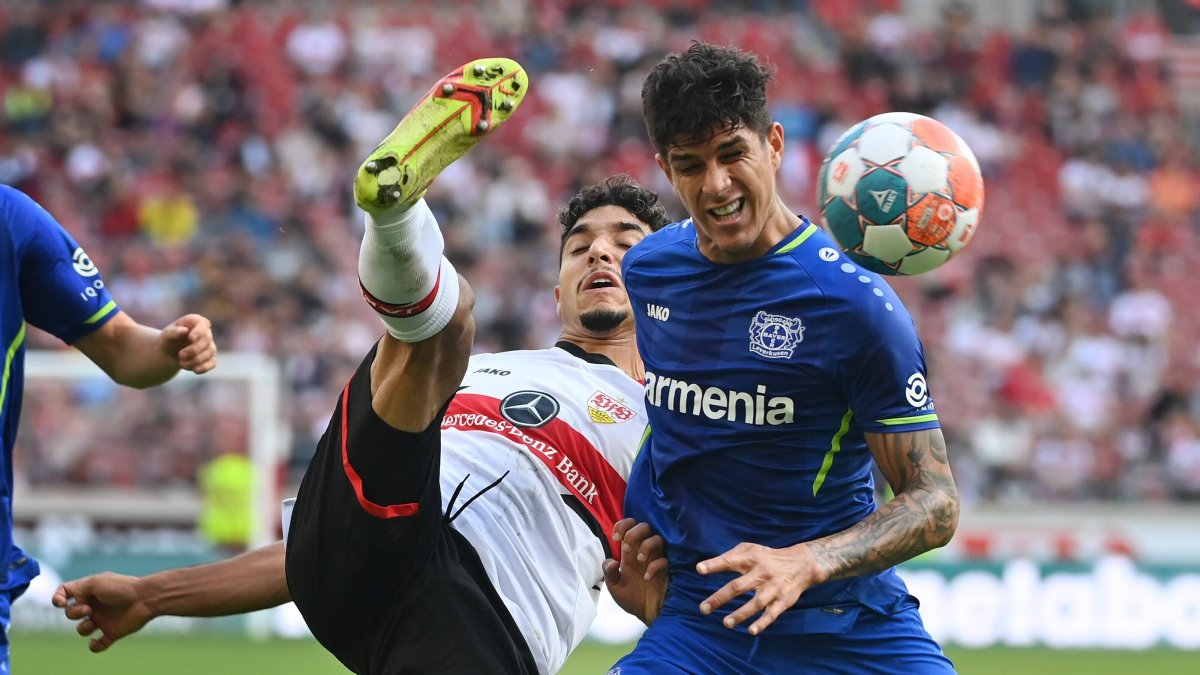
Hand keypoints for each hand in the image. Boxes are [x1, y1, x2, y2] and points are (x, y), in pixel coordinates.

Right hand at [52, 573, 153, 652]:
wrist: (146, 598)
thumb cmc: (121, 587)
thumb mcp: (95, 582)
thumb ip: (78, 590)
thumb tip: (71, 602)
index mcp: (89, 591)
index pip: (65, 593)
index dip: (57, 598)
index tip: (61, 602)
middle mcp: (94, 605)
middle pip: (70, 614)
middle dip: (74, 613)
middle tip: (88, 609)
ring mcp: (103, 619)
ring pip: (81, 630)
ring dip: (83, 628)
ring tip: (94, 622)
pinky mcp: (112, 632)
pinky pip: (98, 645)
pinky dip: (94, 646)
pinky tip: (95, 641)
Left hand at [160, 314, 216, 373]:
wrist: (168, 353)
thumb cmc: (168, 340)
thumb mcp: (166, 335)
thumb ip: (173, 332)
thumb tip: (184, 331)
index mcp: (195, 322)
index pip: (203, 324)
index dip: (199, 331)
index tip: (191, 338)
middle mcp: (206, 332)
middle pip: (207, 340)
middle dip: (194, 350)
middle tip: (180, 355)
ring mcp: (210, 346)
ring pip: (210, 353)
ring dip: (195, 360)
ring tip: (181, 364)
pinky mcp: (210, 358)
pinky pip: (212, 363)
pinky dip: (203, 367)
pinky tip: (193, 370)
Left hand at [602, 518, 667, 624]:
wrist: (648, 615)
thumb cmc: (632, 599)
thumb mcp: (615, 588)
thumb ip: (609, 573)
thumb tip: (611, 561)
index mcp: (631, 552)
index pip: (629, 526)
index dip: (623, 526)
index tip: (616, 537)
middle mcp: (644, 551)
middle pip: (645, 527)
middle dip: (634, 533)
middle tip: (627, 548)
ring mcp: (657, 559)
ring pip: (658, 538)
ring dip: (647, 545)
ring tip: (639, 559)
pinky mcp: (668, 570)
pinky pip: (665, 559)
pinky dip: (656, 565)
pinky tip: (647, 577)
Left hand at [697, 541, 820, 635]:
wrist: (801, 564)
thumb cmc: (768, 557)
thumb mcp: (751, 548)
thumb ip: (732, 555)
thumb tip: (709, 565)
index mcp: (751, 558)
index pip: (730, 561)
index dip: (714, 564)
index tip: (699, 569)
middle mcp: (760, 574)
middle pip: (738, 586)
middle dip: (720, 598)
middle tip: (703, 608)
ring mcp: (772, 589)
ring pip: (755, 603)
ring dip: (740, 614)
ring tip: (726, 623)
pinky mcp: (782, 601)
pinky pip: (771, 614)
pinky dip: (762, 623)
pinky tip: (751, 631)